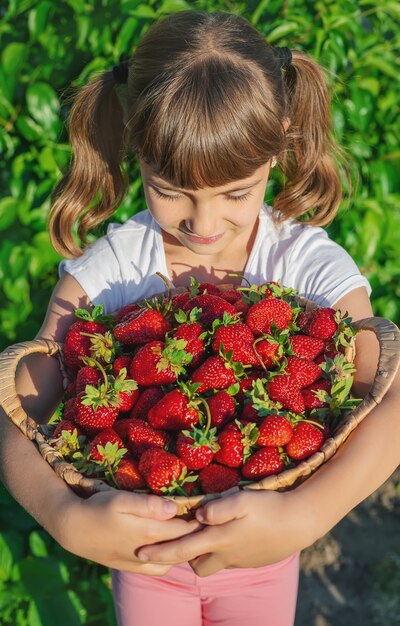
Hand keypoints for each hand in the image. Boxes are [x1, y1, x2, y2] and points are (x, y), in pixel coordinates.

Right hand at [58, 490, 201, 575]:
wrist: (73, 530)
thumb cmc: (98, 508)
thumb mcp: (121, 500)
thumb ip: (148, 505)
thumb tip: (174, 508)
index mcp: (149, 532)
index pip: (184, 529)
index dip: (201, 521)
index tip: (213, 512)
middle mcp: (148, 551)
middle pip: (182, 547)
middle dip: (198, 537)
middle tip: (211, 524)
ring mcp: (140, 562)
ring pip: (172, 561)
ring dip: (184, 549)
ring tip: (193, 534)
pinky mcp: (132, 566)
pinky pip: (159, 569)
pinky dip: (170, 560)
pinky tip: (172, 548)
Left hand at [136, 490, 313, 576]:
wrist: (299, 523)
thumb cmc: (269, 508)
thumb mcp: (243, 501)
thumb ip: (219, 508)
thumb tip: (199, 513)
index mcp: (219, 539)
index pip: (182, 549)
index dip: (160, 552)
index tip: (139, 555)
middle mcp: (225, 554)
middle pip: (194, 563)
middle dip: (180, 557)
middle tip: (171, 544)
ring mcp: (239, 559)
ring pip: (211, 563)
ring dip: (201, 554)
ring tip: (199, 537)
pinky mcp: (251, 560)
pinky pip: (227, 559)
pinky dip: (220, 551)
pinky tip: (226, 536)